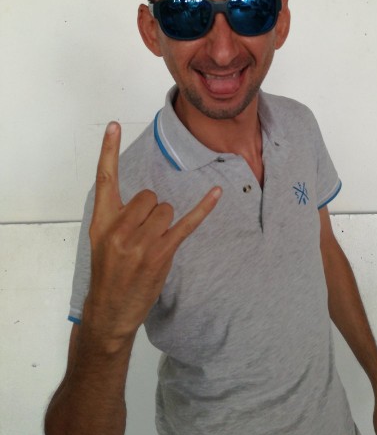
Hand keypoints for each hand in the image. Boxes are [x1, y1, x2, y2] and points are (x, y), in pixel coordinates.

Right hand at [83, 121, 221, 346]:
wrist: (109, 309)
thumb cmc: (108, 272)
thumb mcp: (102, 240)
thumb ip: (118, 216)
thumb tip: (147, 200)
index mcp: (102, 220)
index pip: (105, 178)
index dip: (108, 150)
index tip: (114, 125)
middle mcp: (120, 228)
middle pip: (149, 196)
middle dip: (150, 212)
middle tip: (141, 237)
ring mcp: (141, 241)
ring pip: (166, 208)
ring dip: (163, 224)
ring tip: (150, 246)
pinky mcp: (161, 252)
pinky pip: (186, 223)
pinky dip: (203, 207)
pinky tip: (217, 192)